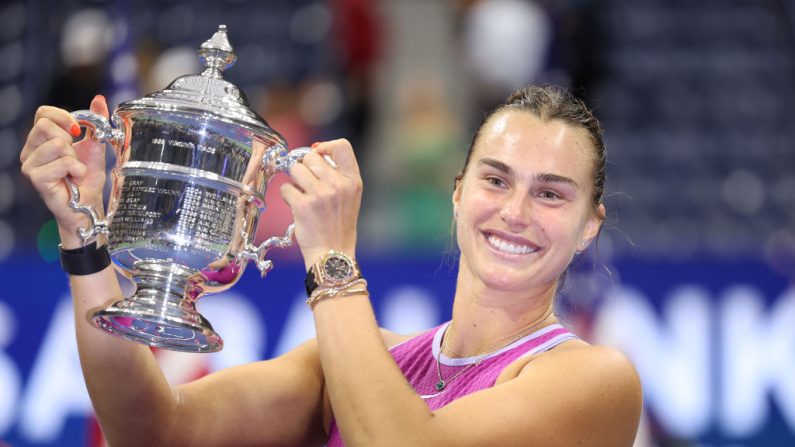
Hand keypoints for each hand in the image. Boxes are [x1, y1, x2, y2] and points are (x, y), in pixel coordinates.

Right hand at [20, 95, 109, 247]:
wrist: (89, 203)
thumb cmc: (87, 177)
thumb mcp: (95, 145)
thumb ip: (95, 122)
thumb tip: (99, 99)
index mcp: (40, 140)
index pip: (42, 113)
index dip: (63, 116)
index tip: (78, 130)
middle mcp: (30, 151)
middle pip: (46, 126)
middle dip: (70, 141)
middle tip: (75, 157)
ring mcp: (30, 165)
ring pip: (57, 144)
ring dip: (75, 158)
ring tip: (74, 171)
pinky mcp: (37, 179)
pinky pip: (62, 162)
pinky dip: (76, 169)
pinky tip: (74, 179)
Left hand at [280, 139, 362, 268]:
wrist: (333, 254)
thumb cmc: (339, 226)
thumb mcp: (350, 197)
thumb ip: (337, 175)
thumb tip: (313, 153)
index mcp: (353, 180)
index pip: (342, 146)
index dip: (325, 147)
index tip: (318, 156)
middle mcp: (338, 184)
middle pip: (311, 157)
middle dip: (304, 167)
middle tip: (305, 182)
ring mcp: (320, 194)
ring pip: (295, 169)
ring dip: (294, 180)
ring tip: (301, 195)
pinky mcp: (303, 205)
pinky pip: (285, 188)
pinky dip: (287, 196)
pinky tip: (296, 206)